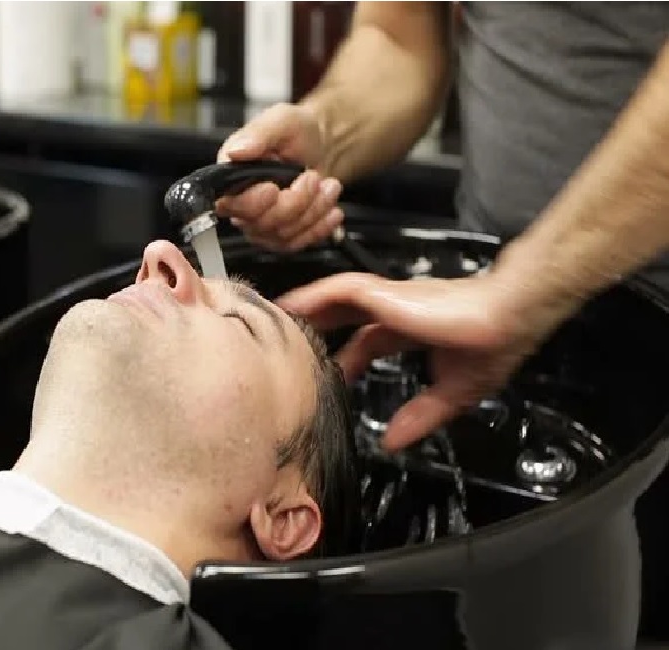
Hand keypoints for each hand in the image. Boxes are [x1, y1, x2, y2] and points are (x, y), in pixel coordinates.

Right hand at [216, 103, 343, 251]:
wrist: (321, 146)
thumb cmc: (298, 133)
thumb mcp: (281, 121)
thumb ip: (257, 134)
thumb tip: (235, 151)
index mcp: (232, 176)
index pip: (230, 204)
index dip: (253, 202)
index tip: (273, 188)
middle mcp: (242, 204)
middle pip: (261, 224)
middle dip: (295, 202)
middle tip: (311, 177)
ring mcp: (261, 224)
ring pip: (283, 235)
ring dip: (313, 210)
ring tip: (328, 186)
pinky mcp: (281, 236)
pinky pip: (298, 243)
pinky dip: (320, 226)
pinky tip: (330, 209)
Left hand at [276, 272, 549, 450]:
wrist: (509, 318)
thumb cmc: (493, 344)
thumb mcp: (451, 393)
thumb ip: (421, 416)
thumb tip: (393, 443)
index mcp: (410, 329)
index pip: (366, 342)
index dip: (345, 359)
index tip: (326, 376)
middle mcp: (396, 310)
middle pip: (343, 315)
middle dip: (315, 326)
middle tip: (284, 342)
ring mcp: (389, 298)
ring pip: (335, 298)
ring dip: (306, 308)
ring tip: (275, 319)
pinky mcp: (386, 293)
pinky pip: (339, 290)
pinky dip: (314, 296)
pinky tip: (291, 306)